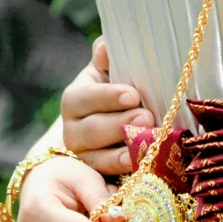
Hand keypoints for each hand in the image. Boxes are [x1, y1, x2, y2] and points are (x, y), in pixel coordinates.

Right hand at [62, 37, 153, 175]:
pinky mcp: (97, 175)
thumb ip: (108, 58)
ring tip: (149, 139)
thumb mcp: (111, 72)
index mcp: (75, 98)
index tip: (133, 95)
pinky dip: (124, 168)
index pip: (85, 98)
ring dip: (125, 149)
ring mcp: (84, 156)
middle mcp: (73, 129)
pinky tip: (139, 162)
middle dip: (120, 124)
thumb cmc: (118, 91)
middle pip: (92, 129)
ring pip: (98, 156)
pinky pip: (107, 175)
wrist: (118, 124)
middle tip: (147, 116)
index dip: (108, 97)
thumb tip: (105, 46)